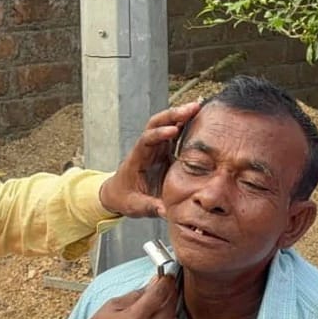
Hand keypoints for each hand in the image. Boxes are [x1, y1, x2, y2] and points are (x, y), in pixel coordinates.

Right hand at [72, 274, 178, 318]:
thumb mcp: (111, 306)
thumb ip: (135, 295)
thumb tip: (152, 285)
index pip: (159, 294)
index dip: (165, 282)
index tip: (166, 278)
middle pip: (169, 307)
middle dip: (169, 294)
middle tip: (166, 288)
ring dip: (170, 310)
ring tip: (161, 305)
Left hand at [98, 102, 202, 217]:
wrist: (117, 193)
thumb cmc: (124, 197)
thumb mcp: (135, 206)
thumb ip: (150, 207)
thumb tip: (168, 212)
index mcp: (137, 158)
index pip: (147, 140)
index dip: (159, 134)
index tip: (173, 131)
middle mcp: (146, 148)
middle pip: (156, 123)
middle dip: (173, 114)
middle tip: (192, 108)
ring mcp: (155, 147)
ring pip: (166, 123)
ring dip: (181, 114)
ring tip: (199, 107)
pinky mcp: (164, 150)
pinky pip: (175, 132)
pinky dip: (186, 123)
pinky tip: (200, 117)